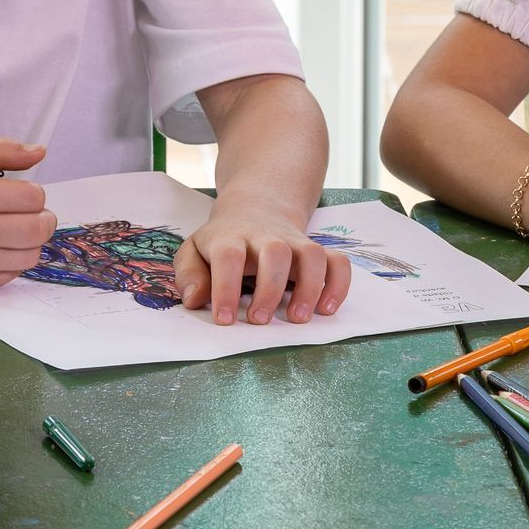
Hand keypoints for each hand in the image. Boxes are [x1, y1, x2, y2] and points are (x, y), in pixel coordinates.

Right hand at [0, 138, 51, 292]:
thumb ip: (1, 150)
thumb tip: (40, 152)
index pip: (35, 197)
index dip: (32, 193)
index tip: (19, 193)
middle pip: (39, 229)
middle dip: (40, 218)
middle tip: (27, 213)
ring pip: (31, 254)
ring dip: (28, 241)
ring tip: (9, 230)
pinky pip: (12, 274)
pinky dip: (10, 260)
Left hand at [173, 190, 351, 326]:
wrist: (255, 208)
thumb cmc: (222, 242)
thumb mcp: (194, 251)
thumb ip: (189, 275)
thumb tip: (194, 300)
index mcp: (230, 237)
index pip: (229, 255)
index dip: (226, 287)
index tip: (225, 320)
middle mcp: (266, 237)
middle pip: (275, 251)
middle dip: (269, 288)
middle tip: (259, 321)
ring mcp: (295, 242)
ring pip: (311, 253)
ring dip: (309, 286)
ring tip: (298, 318)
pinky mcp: (316, 251)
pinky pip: (337, 261)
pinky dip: (338, 284)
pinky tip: (327, 309)